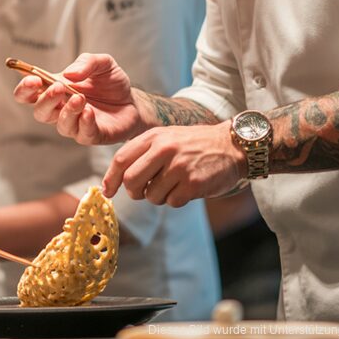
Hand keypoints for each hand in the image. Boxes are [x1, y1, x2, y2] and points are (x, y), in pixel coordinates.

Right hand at [12, 53, 145, 143]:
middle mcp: (60, 109)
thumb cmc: (112, 83)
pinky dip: (84, 122)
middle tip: (58, 88)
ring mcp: (75, 124)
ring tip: (80, 98)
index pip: (28, 93)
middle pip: (39, 111)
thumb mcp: (103, 63)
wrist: (134, 101)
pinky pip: (81, 133)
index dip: (25, 88)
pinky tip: (89, 111)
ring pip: (60, 124)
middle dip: (45, 100)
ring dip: (67, 111)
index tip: (33, 79)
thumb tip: (69, 74)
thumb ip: (86, 62)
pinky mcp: (91, 135)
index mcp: (55, 90)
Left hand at [103, 124, 245, 206]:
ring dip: (158, 197)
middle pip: (131, 181)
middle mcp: (164, 149)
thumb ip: (141, 153)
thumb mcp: (166, 137)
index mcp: (153, 136)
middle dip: (134, 192)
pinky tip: (186, 187)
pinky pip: (172, 202)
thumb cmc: (193, 144)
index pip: (121, 160)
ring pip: (151, 196)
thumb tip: (114, 180)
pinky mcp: (193, 183)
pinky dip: (176, 200)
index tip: (107, 191)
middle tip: (143, 191)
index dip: (110, 179)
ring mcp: (179, 167)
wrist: (231, 146)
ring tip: (172, 184)